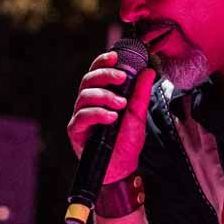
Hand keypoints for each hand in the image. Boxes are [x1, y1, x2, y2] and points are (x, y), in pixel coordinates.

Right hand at [66, 51, 156, 183]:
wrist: (123, 167)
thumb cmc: (127, 141)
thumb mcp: (138, 115)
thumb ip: (141, 94)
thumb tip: (148, 71)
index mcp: (100, 95)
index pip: (96, 72)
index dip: (102, 62)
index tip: (115, 56)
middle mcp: (87, 103)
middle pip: (88, 80)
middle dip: (105, 76)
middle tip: (122, 78)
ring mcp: (80, 116)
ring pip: (84, 96)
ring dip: (104, 96)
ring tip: (121, 104)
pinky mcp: (75, 131)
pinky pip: (82, 116)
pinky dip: (97, 114)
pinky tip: (111, 117)